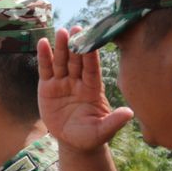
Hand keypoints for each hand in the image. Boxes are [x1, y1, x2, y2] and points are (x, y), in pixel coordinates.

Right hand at [37, 30, 133, 153]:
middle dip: (76, 45)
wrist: (74, 142)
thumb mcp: (103, 131)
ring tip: (61, 31)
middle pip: (76, 61)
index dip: (90, 56)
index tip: (90, 41)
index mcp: (92, 89)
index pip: (92, 70)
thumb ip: (114, 122)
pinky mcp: (48, 87)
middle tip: (76, 28)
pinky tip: (42, 43)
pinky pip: (45, 70)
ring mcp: (63, 83)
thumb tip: (130, 112)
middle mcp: (78, 82)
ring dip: (60, 47)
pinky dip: (44, 57)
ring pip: (61, 62)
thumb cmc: (91, 136)